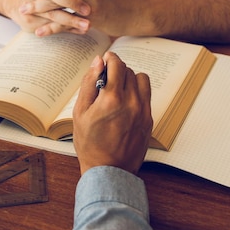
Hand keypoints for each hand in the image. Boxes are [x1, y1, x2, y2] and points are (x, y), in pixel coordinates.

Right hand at [72, 52, 152, 174]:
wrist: (109, 171)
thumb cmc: (90, 144)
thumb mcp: (80, 112)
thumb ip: (89, 83)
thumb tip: (97, 61)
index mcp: (111, 98)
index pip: (117, 64)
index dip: (110, 58)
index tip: (106, 59)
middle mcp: (131, 102)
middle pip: (128, 71)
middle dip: (117, 71)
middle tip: (106, 81)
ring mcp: (143, 111)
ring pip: (141, 80)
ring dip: (130, 80)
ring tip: (118, 91)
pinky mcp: (149, 119)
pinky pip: (146, 96)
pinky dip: (137, 94)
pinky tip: (125, 105)